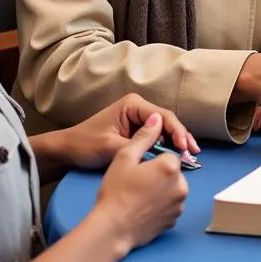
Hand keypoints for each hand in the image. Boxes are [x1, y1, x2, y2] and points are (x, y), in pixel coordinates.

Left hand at [61, 93, 199, 169]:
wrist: (66, 151)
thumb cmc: (85, 145)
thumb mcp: (111, 147)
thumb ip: (138, 144)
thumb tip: (163, 146)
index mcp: (133, 105)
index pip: (163, 116)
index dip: (177, 132)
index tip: (185, 149)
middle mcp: (138, 107)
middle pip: (167, 121)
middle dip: (181, 137)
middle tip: (194, 154)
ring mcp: (137, 118)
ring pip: (164, 129)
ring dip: (175, 142)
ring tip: (189, 157)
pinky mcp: (135, 130)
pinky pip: (155, 137)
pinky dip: (165, 146)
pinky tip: (174, 156)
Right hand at [91, 114, 188, 254]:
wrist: (111, 230)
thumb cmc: (116, 192)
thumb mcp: (124, 157)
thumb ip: (144, 136)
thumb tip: (157, 119)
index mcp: (171, 167)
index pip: (168, 154)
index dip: (152, 160)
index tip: (138, 169)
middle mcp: (181, 186)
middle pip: (173, 172)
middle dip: (159, 174)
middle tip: (137, 183)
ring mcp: (179, 206)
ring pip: (172, 189)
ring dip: (161, 190)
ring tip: (139, 196)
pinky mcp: (173, 221)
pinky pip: (170, 206)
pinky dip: (160, 205)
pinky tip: (143, 208)